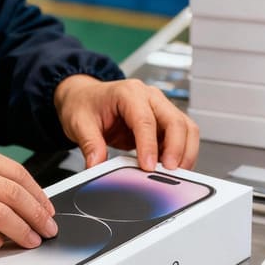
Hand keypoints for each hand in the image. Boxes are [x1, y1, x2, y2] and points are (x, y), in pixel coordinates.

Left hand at [53, 75, 200, 170]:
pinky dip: (182, 153)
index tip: (148, 166)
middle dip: (177, 149)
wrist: (86, 98)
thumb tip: (97, 166)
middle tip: (169, 172)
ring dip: (185, 152)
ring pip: (186, 128)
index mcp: (129, 92)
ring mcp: (161, 108)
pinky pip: (183, 136)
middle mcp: (150, 97)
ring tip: (174, 172)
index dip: (149, 145)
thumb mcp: (79, 123)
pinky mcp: (165, 121)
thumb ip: (90, 145)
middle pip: (175, 121)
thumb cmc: (86, 104)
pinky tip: (171, 167)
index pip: (146, 120)